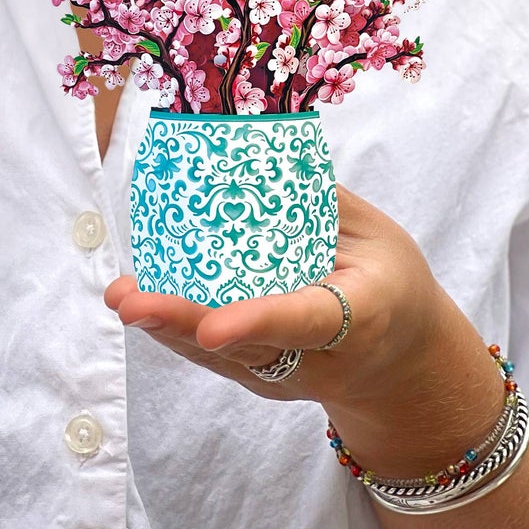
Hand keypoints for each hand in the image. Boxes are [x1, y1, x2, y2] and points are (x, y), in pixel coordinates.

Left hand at [104, 182, 460, 416]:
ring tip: (121, 297)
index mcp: (359, 317)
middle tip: (131, 303)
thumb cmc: (392, 283)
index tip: (213, 328)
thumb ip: (323, 201)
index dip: (257, 321)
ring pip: (223, 357)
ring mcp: (289, 376)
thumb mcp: (379, 236)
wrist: (407, 365)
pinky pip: (216, 358)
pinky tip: (138, 300)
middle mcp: (320, 358)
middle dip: (185, 325)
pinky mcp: (265, 379)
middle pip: (247, 346)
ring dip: (168, 328)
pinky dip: (176, 330)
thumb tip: (258, 149)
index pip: (303, 320)